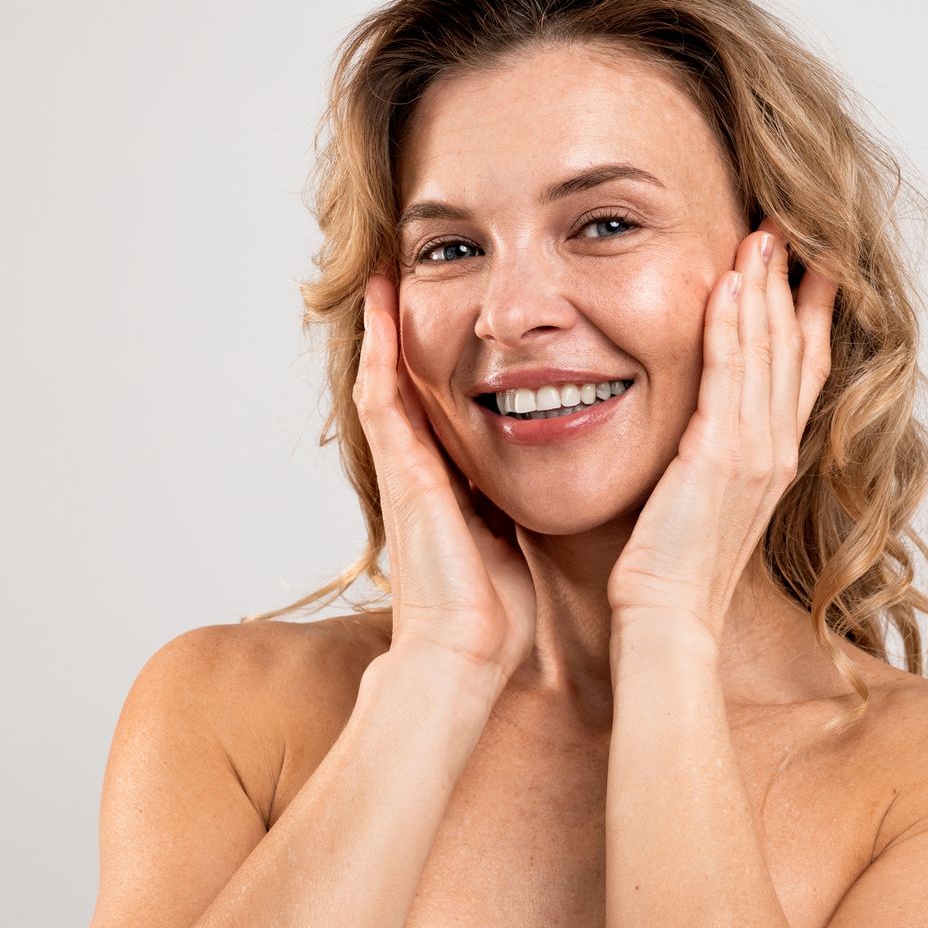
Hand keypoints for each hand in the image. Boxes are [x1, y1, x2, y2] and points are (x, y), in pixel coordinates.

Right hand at [356, 272, 536, 699]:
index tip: (459, 316)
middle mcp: (420, 468)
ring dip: (384, 324)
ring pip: (387, 377)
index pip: (444, 405)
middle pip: (408, 381)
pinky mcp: (401, 472)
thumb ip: (519, 509)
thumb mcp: (515, 541)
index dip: (447, 359)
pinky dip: (378, 348)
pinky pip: (382, 396)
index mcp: (451, 484)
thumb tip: (549, 488)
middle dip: (406, 330)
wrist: (463, 657)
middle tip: (403, 273)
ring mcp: (405, 468)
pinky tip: (381, 304)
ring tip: (384, 270)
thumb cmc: (494, 616)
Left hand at [606, 218, 836, 642]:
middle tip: (795, 228)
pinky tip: (730, 282)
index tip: (810, 265)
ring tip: (765, 233)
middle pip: (798, 349)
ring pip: (769, 351)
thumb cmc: (668, 571)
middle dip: (797, 284)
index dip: (808, 314)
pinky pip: (730, 374)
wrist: (666, 619)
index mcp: (771, 461)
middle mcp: (775, 451)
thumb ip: (705, 460)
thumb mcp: (696, 502)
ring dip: (767, 287)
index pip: (802, 370)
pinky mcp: (720, 456)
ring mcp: (754, 453)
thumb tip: (694, 434)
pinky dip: (732, 324)